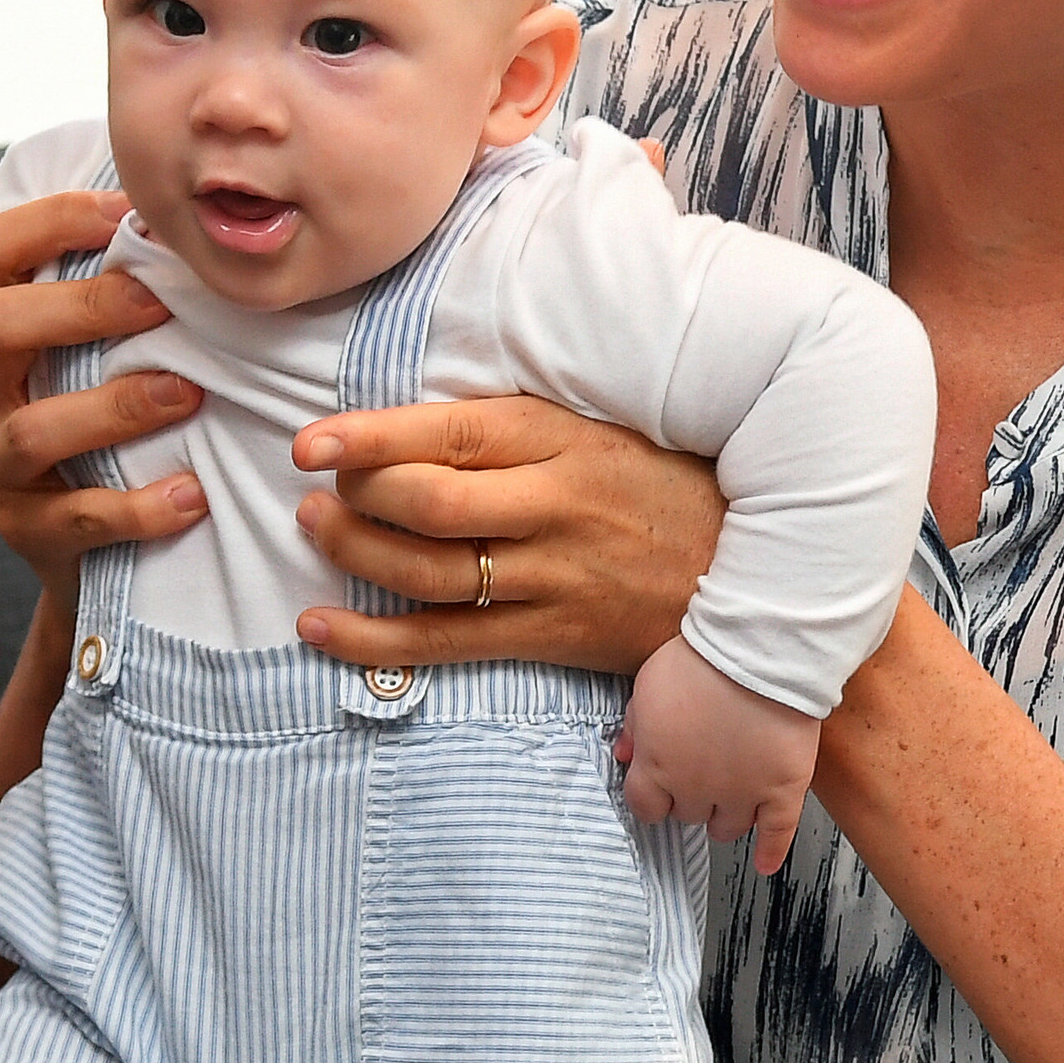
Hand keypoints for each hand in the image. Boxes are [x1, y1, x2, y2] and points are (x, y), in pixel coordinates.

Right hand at [0, 187, 207, 599]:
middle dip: (82, 307)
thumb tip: (194, 218)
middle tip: (162, 303)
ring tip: (188, 395)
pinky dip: (138, 507)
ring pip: (32, 429)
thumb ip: (126, 297)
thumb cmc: (111, 429)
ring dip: (117, 407)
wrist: (92, 558)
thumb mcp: (100, 357)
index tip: (128, 212)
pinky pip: (76, 519)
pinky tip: (191, 495)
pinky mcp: (27, 535)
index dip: (54, 219)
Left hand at [288, 396, 724, 674]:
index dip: (370, 438)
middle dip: (355, 497)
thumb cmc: (661, 485)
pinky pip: (446, 644)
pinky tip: (319, 628)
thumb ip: (514, 426)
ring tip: (314, 531)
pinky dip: (373, 640)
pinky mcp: (552, 637)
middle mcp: (554, 508)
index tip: (311, 442)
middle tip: (315, 489)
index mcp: (561, 441)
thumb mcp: (598, 428)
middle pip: (429, 505)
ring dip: (354, 554)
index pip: (450, 432)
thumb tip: (412, 418)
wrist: (752, 571)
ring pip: (428, 573)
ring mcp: (553, 578)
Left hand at [617, 636, 818, 873]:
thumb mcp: (648, 684)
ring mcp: (742, 794)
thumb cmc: (701, 660)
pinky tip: (765, 863)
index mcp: (658, 766)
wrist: (757, 651)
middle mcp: (696, 789)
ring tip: (728, 803)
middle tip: (700, 777)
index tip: (658, 791)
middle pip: (688, 815)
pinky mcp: (782, 791)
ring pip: (727, 828)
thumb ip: (635, 725)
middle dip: (690, 798)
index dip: (652, 798)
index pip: (645, 807)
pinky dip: (771, 852)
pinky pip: (777, 834)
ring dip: (724, 818)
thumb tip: (625, 754)